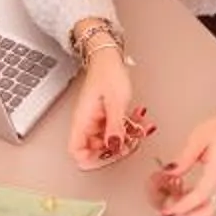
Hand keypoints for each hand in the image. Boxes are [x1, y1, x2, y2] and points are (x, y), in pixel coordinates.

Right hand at [68, 48, 146, 170]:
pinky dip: (128, 127)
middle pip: (96, 149)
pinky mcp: (105, 115)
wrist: (108, 56)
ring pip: (109, 139)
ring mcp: (96, 119)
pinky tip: (138, 119)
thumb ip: (115, 127)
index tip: (110, 156)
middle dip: (116, 148)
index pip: (77, 150)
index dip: (92, 158)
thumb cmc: (108, 72)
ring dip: (126, 136)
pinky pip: (115, 128)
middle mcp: (87, 122)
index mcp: (83, 120)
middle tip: (131, 142)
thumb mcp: (116, 102)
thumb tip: (114, 147)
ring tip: (139, 127)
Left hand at [152, 107, 215, 215]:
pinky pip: (208, 200)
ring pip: (208, 208)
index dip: (182, 205)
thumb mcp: (199, 138)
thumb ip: (184, 157)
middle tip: (168, 214)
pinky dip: (193, 203)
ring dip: (190, 212)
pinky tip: (180, 194)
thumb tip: (169, 172)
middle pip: (207, 210)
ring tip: (171, 205)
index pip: (200, 195)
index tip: (167, 209)